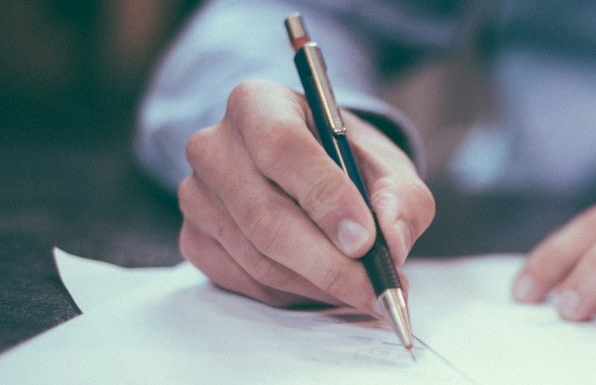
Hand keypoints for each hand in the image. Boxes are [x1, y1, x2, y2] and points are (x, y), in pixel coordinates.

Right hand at [178, 79, 433, 310]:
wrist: (311, 171)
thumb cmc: (348, 162)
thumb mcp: (387, 166)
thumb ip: (401, 198)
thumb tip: (392, 241)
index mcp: (258, 103)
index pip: (282, 147)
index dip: (325, 197)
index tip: (365, 240)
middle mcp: (214, 146)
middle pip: (265, 216)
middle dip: (328, 262)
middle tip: (375, 288)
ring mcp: (196, 195)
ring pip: (258, 258)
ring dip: (318, 284)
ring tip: (364, 290)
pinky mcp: (194, 239)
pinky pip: (246, 281)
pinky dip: (295, 294)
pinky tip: (326, 286)